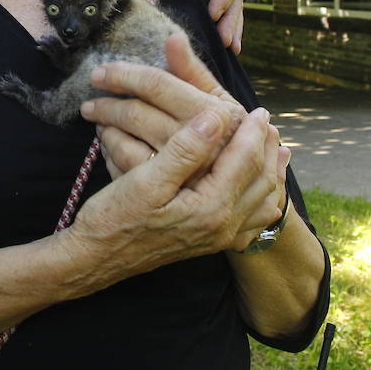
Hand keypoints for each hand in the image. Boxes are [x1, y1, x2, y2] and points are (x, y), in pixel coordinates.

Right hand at [59, 107, 278, 291]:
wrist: (96, 260)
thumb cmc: (114, 219)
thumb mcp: (145, 181)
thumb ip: (184, 150)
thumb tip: (214, 117)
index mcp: (210, 208)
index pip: (243, 161)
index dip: (252, 132)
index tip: (257, 109)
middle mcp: (221, 226)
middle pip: (260, 180)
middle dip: (266, 148)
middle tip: (267, 122)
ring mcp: (217, 238)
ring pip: (260, 201)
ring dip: (269, 171)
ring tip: (273, 149)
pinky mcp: (209, 243)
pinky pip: (250, 220)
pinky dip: (261, 198)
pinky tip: (258, 188)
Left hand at [80, 34, 244, 178]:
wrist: (233, 185)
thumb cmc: (222, 134)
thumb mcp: (216, 101)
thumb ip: (192, 71)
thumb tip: (173, 37)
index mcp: (213, 112)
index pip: (157, 84)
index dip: (124, 74)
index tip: (101, 73)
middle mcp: (198, 143)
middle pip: (137, 114)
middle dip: (107, 104)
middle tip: (89, 102)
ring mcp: (179, 172)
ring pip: (125, 143)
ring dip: (105, 128)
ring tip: (97, 119)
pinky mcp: (163, 192)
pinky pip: (123, 167)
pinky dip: (109, 151)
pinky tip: (107, 142)